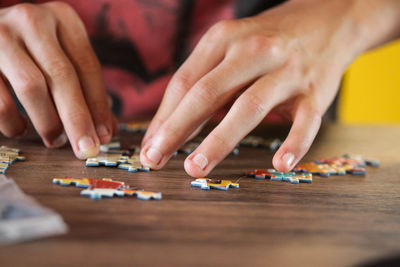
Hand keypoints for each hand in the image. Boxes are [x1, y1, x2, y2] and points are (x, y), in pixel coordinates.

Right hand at [0, 2, 115, 158]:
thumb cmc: (34, 52)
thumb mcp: (63, 59)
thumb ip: (85, 91)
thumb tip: (106, 132)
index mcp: (63, 18)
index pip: (88, 66)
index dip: (98, 105)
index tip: (104, 136)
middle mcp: (32, 20)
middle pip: (62, 76)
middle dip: (78, 119)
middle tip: (87, 149)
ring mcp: (1, 35)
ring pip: (31, 87)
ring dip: (48, 122)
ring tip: (56, 141)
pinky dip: (12, 121)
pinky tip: (21, 129)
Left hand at [140, 0, 399, 176]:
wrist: (326, 19)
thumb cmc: (266, 42)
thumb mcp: (230, 47)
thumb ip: (203, 80)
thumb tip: (169, 124)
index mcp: (224, 40)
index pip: (185, 82)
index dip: (163, 117)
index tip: (149, 146)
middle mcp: (253, 51)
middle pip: (207, 92)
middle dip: (177, 129)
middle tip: (154, 159)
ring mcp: (286, 70)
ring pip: (248, 106)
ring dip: (218, 140)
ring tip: (195, 168)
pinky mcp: (317, 90)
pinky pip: (306, 120)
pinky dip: (294, 143)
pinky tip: (280, 164)